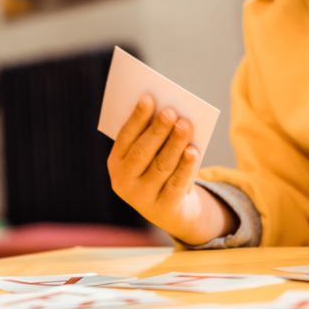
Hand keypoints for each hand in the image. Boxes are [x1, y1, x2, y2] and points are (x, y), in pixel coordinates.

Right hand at [107, 95, 232, 244]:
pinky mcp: (163, 210)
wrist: (171, 210)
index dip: (137, 118)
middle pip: (142, 152)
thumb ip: (153, 137)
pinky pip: (176, 184)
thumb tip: (168, 114)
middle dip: (157, 130)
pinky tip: (193, 151)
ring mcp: (142, 198)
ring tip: (185, 125)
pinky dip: (185, 166)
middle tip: (170, 111)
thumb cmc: (159, 170)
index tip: (148, 98)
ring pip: (161, 166)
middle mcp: (124, 182)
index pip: (125, 137)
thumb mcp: (151, 155)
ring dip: (174, 144)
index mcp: (116, 163)